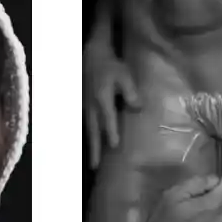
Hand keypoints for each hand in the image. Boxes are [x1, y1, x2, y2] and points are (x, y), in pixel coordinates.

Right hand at [83, 31, 135, 175]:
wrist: (92, 54)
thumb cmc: (111, 65)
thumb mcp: (124, 75)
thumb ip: (131, 92)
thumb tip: (138, 108)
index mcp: (102, 99)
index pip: (108, 119)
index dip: (111, 132)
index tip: (114, 146)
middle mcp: (92, 106)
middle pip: (93, 131)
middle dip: (94, 148)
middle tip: (94, 167)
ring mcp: (85, 106)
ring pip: (88, 129)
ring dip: (90, 146)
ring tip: (92, 162)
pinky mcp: (83, 105)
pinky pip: (85, 124)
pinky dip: (88, 136)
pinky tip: (91, 145)